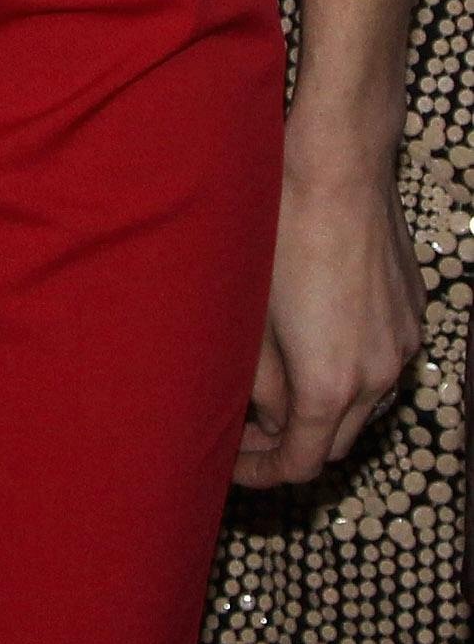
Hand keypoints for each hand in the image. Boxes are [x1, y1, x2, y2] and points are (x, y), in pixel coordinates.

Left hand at [235, 151, 423, 489]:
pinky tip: (312, 344)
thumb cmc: (277, 235)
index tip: (232, 466)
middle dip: (289, 444)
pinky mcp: (412, 315)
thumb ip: (258, 382)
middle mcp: (379, 376)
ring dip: (321, 408)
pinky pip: (381, 365)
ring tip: (275, 387)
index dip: (263, 472)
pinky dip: (348, 373)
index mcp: (331, 385)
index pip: (300, 462)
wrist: (336, 171)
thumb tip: (264, 416)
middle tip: (245, 430)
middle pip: (334, 441)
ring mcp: (402, 345)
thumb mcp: (251, 317)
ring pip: (363, 405)